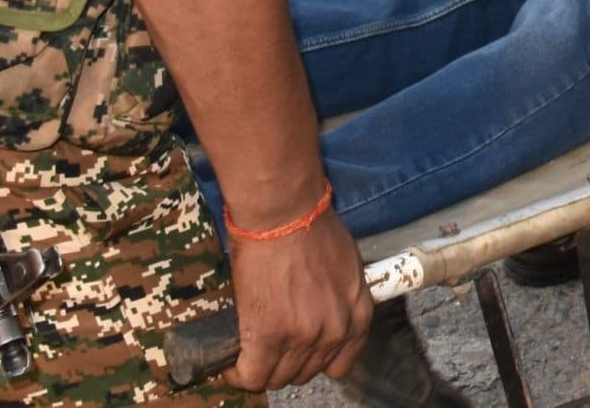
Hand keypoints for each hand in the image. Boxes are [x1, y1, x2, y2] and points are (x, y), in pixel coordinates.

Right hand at [221, 207, 375, 392]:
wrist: (285, 212)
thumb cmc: (312, 225)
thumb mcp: (346, 265)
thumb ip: (340, 297)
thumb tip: (323, 309)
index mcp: (358, 315)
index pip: (339, 365)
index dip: (313, 361)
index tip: (296, 352)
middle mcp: (336, 331)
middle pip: (305, 373)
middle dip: (284, 363)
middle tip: (266, 347)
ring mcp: (304, 337)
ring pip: (278, 378)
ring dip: (261, 369)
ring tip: (245, 353)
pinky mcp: (269, 336)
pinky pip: (252, 376)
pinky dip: (238, 374)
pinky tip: (230, 364)